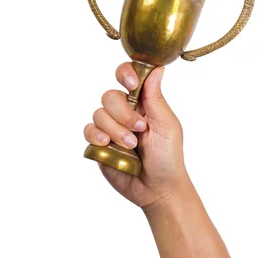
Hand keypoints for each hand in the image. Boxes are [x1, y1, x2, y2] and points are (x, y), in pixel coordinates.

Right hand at [83, 62, 188, 209]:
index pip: (127, 77)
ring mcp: (109, 128)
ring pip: (99, 114)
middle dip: (122, 112)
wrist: (158, 188)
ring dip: (115, 129)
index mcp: (142, 103)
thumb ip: (156, 98)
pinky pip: (89, 131)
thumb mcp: (167, 125)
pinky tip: (108, 145)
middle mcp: (123, 113)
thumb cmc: (168, 157)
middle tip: (139, 129)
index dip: (125, 73)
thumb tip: (157, 68)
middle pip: (109, 96)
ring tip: (130, 146)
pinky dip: (97, 136)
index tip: (131, 83)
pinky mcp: (98, 144)